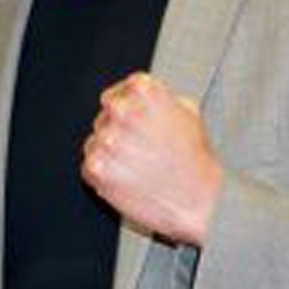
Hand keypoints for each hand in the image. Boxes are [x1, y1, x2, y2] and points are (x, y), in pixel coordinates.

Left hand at [80, 72, 223, 244]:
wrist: (198, 201)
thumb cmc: (196, 161)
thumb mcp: (190, 114)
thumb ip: (161, 99)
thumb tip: (144, 98)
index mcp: (145, 92)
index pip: (127, 86)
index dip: (133, 102)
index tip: (137, 114)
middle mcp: (122, 110)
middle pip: (109, 110)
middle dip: (121, 125)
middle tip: (140, 145)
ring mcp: (106, 139)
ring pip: (97, 139)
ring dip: (111, 151)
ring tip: (138, 166)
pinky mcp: (96, 167)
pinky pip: (90, 164)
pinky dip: (105, 173)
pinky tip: (128, 178)